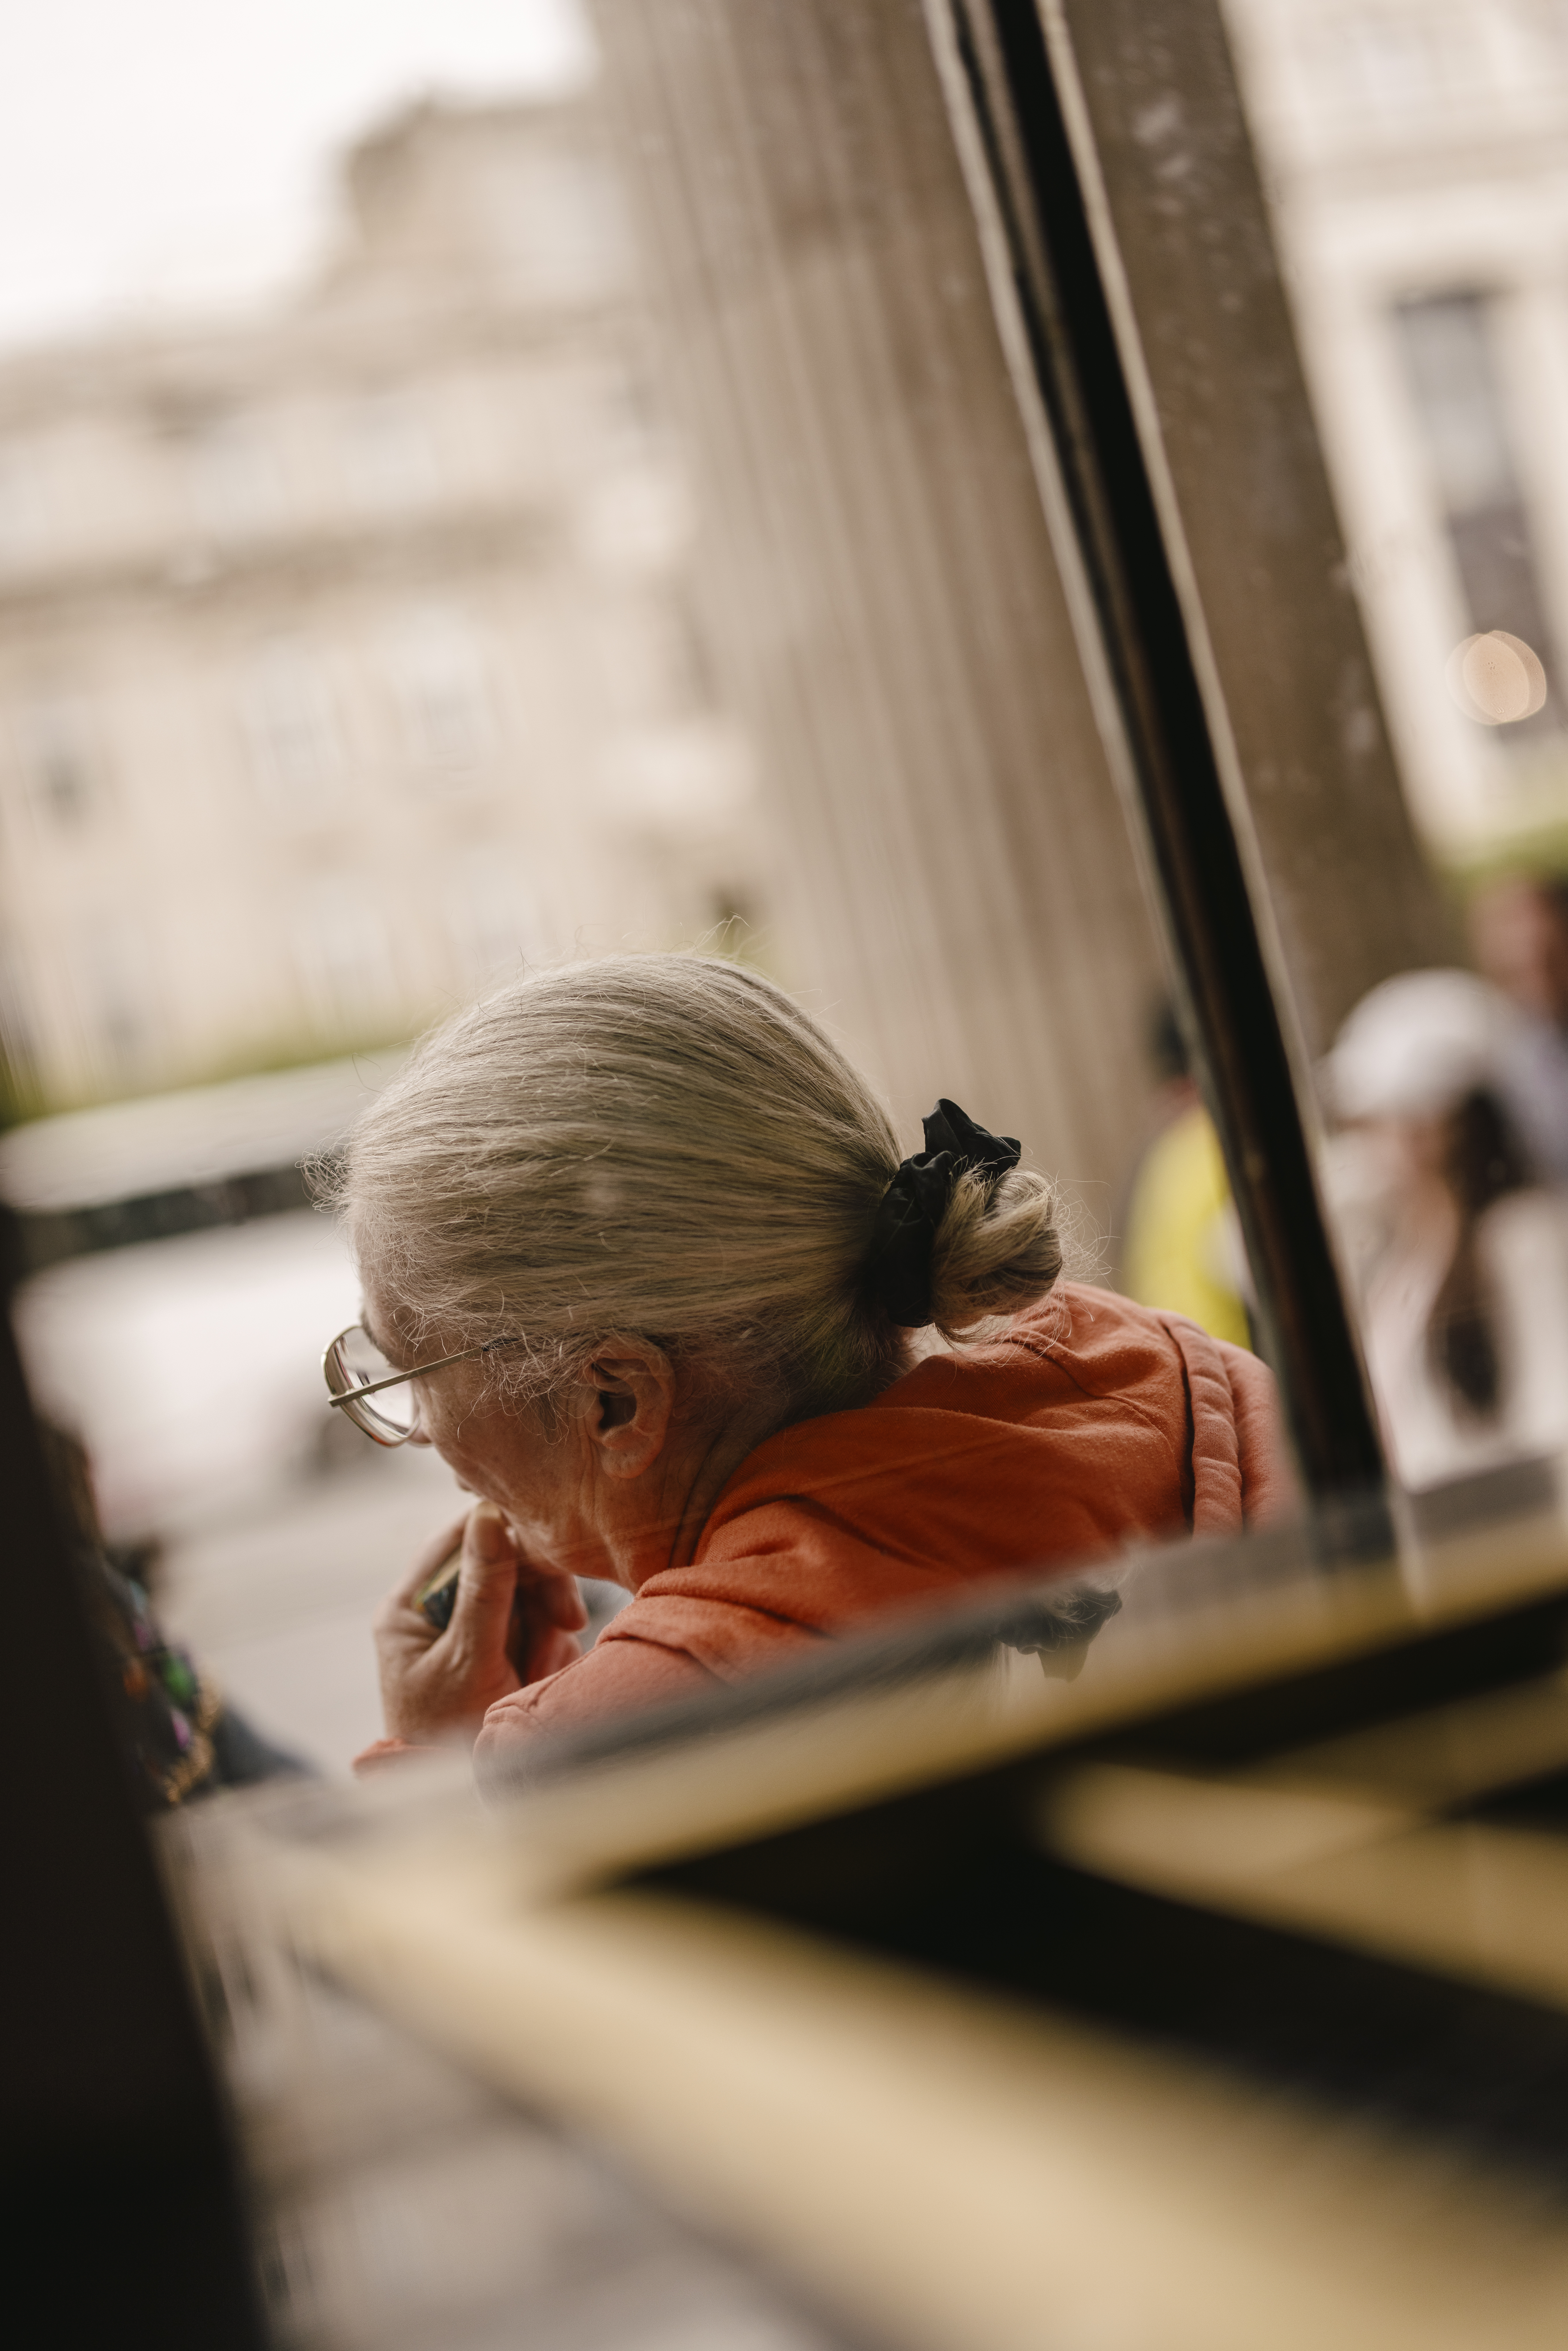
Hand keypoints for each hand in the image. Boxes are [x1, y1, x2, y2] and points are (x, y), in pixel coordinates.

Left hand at [374, 1503, 588, 1745]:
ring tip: (538, 1673)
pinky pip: (538, 1629)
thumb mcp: (468, 1660)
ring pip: (526, 1597)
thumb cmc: (449, 1737)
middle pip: (500, 1564)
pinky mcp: (499, 1654)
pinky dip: (549, 1652)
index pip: (458, 1538)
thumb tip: (488, 1514)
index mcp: (409, 1607)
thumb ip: (483, 1589)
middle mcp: (435, 1613)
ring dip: (546, 1630)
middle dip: (536, 1595)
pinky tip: (539, 1681)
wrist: (463, 1801)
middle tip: (567, 1620)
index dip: (505, 1535)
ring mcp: (469, 1634)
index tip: (547, 1552)